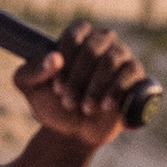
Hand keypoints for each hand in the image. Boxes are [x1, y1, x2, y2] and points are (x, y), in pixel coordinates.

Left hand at [13, 20, 145, 147]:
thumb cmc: (53, 103)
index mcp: (77, 34)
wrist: (76, 132)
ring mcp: (121, 54)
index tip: (57, 88)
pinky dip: (116, 91)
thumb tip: (54, 58)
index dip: (65, 63)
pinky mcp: (135, 73)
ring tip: (86, 108)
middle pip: (93, 48)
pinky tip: (106, 106)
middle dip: (78, 78)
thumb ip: (31, 72)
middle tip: (68, 101)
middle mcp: (101, 39)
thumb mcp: (31, 88)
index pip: (73, 36)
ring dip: (95, 88)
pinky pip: (131, 73)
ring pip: (112, 60)